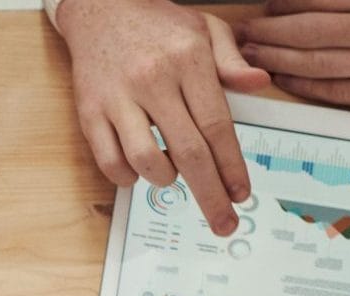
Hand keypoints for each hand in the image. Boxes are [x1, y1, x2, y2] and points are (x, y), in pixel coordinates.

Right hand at [53, 0, 268, 234]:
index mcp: (187, 60)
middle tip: (223, 221)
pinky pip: (109, 161)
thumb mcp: (204, 30)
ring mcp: (118, 98)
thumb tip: (260, 85)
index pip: (217, 125)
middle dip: (210, 194)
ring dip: (166, 180)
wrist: (100, 7)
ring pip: (147, 161)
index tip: (241, 193)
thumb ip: (232, 62)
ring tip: (173, 175)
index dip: (232, 166)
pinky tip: (138, 170)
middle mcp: (153, 80)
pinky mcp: (90, 112)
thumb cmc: (156, 24)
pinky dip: (128, 177)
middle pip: (189, 152)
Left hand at [235, 0, 349, 113]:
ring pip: (316, 65)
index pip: (319, 0)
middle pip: (308, 33)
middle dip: (268, 34)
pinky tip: (286, 81)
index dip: (285, 4)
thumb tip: (319, 0)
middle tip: (242, 34)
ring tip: (251, 58)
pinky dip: (306, 86)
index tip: (264, 6)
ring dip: (277, 62)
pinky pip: (336, 93)